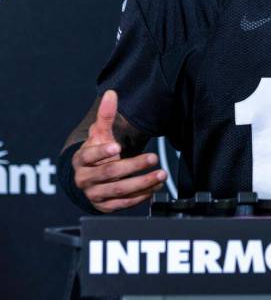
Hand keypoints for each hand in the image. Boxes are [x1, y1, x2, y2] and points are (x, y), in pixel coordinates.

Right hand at [72, 90, 166, 211]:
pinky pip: (124, 203)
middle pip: (109, 173)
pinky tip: (155, 188)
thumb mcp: (99, 134)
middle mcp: (85, 179)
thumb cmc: (95, 153)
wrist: (87, 180)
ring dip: (142, 183)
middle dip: (133, 165)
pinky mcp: (105, 206)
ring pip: (119, 190)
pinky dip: (140, 197)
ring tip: (161, 174)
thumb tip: (111, 93)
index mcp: (81, 160)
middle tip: (154, 157)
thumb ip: (105, 115)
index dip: (102, 152)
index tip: (117, 146)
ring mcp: (95, 194)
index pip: (89, 156)